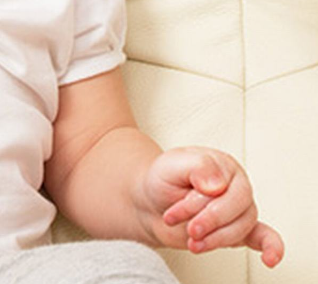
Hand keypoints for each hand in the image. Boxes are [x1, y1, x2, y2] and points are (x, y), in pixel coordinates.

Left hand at [143, 147, 283, 267]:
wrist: (153, 202)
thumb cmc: (164, 180)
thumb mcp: (171, 165)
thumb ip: (196, 166)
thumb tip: (219, 183)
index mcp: (222, 165)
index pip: (222, 186)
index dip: (198, 203)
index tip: (173, 212)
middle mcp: (235, 185)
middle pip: (236, 209)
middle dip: (209, 223)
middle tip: (190, 230)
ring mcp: (239, 208)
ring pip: (241, 227)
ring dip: (216, 238)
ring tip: (193, 241)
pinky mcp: (238, 230)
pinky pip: (264, 237)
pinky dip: (271, 248)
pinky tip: (271, 258)